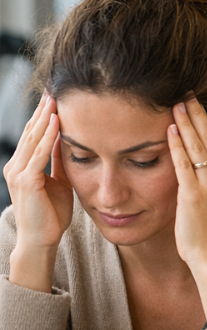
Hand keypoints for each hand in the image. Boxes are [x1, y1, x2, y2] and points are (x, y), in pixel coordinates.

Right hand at [4, 93, 73, 291]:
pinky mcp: (26, 181)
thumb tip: (66, 139)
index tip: (55, 97)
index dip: (43, 116)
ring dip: (45, 118)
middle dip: (43, 111)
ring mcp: (18, 173)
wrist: (43, 239)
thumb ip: (58, 161)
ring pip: (33, 139)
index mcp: (22, 166)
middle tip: (54, 90)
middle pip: (30, 132)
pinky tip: (57, 122)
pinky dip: (48, 137)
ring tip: (55, 100)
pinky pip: (38, 154)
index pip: (33, 135)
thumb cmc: (51, 214)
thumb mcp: (59, 181)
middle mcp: (16, 166)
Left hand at [168, 97, 206, 329]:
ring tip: (177, 104)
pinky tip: (169, 130)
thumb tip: (192, 164)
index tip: (195, 103)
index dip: (206, 120)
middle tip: (185, 93)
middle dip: (196, 114)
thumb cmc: (206, 230)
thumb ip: (203, 179)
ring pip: (197, 147)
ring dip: (186, 123)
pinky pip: (184, 165)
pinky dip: (176, 146)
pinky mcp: (193, 194)